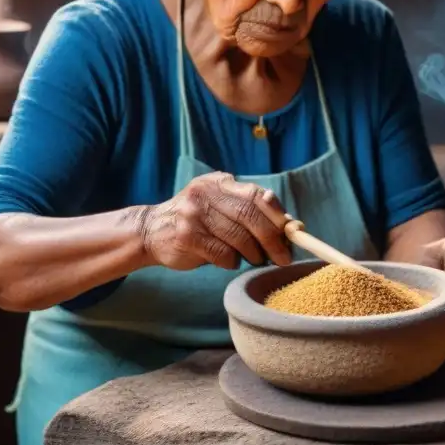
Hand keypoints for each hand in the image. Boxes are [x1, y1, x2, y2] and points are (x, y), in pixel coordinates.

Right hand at [139, 172, 292, 270]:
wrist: (152, 230)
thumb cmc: (198, 220)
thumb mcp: (222, 205)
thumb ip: (250, 210)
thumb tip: (290, 224)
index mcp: (220, 182)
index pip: (256, 195)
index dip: (277, 215)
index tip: (292, 233)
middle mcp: (206, 193)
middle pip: (250, 216)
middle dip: (273, 239)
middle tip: (284, 256)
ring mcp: (194, 214)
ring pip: (239, 238)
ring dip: (255, 254)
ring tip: (257, 259)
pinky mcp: (186, 236)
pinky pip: (222, 254)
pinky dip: (233, 261)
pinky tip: (231, 261)